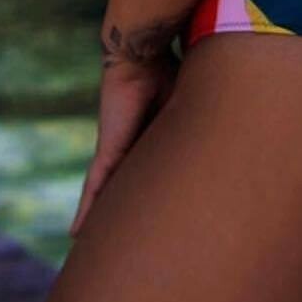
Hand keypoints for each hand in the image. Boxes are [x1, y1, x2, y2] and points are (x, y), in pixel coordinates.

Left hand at [68, 49, 180, 238]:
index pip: (145, 176)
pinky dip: (86, 210)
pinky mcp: (107, 151)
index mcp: (148, 139)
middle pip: (122, 189)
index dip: (145, 194)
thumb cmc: (165, 70)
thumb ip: (191, 125)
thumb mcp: (183, 106)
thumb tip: (225, 134)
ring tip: (88, 246)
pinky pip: (94, 188)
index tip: (148, 215)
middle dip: (118, 214)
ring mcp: (115, 150)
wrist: (140, 55)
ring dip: (99, 220)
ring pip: (105, 195)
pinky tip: (76, 232)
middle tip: (115, 243)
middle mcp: (129, 147)